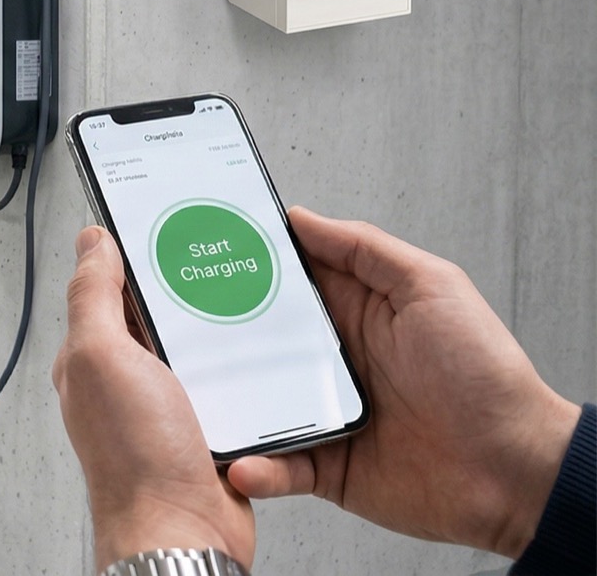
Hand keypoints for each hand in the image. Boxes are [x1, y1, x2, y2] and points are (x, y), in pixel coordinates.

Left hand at [54, 225, 255, 568]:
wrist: (184, 531)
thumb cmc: (135, 458)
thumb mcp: (103, 357)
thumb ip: (93, 298)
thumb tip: (91, 243)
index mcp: (94, 357)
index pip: (109, 289)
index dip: (133, 256)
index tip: (164, 228)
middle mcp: (128, 382)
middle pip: (160, 317)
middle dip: (187, 294)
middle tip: (218, 267)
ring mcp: (168, 407)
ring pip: (199, 351)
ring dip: (220, 336)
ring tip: (245, 309)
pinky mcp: (208, 429)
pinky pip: (230, 389)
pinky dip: (244, 376)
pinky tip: (259, 363)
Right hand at [227, 206, 580, 558]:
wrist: (512, 471)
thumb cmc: (486, 376)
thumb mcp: (433, 288)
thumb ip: (367, 249)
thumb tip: (302, 218)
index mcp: (353, 312)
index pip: (284, 281)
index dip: (244, 266)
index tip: (203, 252)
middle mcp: (329, 361)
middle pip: (254, 342)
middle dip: (213, 335)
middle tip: (175, 326)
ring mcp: (322, 413)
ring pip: (252, 404)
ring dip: (223, 405)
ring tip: (195, 401)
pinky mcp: (323, 465)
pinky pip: (275, 466)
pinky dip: (254, 468)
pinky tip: (242, 462)